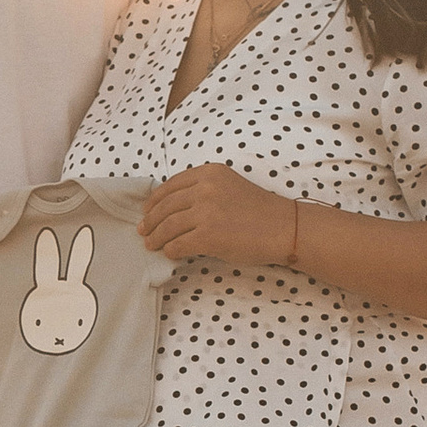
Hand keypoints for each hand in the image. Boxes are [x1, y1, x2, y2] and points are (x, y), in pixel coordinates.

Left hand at [139, 161, 298, 265]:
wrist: (283, 228)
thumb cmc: (259, 211)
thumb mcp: (229, 186)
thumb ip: (203, 190)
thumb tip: (172, 208)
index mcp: (209, 173)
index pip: (171, 185)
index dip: (155, 200)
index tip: (147, 210)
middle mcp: (205, 189)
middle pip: (165, 206)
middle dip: (150, 221)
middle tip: (143, 231)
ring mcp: (206, 212)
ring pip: (167, 226)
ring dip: (156, 237)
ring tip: (151, 244)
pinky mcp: (208, 236)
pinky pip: (178, 245)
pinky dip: (170, 250)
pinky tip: (170, 253)